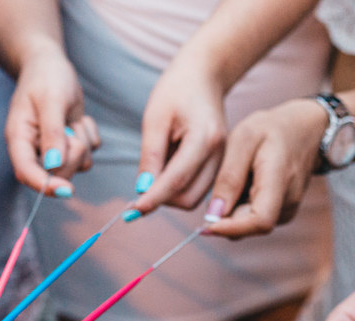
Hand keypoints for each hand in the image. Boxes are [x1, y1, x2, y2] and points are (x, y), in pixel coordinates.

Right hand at [5, 47, 98, 196]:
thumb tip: (53, 165)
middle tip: (71, 128)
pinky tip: (77, 119)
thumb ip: (52, 133)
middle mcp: (33, 150)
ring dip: (82, 143)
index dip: (45, 185)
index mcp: (19, 139)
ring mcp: (51, 151)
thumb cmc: (46, 78)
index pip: (26, 172)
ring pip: (76, 166)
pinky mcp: (68, 147)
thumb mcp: (51, 100)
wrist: (50, 65)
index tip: (67, 191)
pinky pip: (88, 154)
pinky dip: (89, 136)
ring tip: (72, 120)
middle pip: (56, 174)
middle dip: (72, 154)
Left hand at [130, 55, 226, 215]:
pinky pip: (197, 189)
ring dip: (170, 194)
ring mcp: (222, 161)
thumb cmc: (176, 91)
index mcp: (205, 138)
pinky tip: (169, 166)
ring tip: (158, 166)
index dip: (153, 199)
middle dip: (162, 198)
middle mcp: (219, 154)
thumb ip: (150, 157)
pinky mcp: (219, 165)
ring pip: (193, 198)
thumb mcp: (155, 119)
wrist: (203, 76)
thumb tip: (142, 190)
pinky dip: (178, 187)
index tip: (132, 211)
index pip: (176, 180)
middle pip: (187, 197)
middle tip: (142, 183)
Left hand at [204, 98, 327, 238]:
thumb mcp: (243, 140)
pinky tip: (245, 184)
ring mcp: (288, 209)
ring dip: (233, 210)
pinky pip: (254, 218)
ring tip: (237, 177)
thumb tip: (214, 214)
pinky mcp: (283, 212)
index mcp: (279, 180)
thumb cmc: (271, 129)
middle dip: (225, 217)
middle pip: (249, 227)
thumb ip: (229, 177)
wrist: (304, 128)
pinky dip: (241, 207)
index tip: (206, 226)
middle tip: (216, 187)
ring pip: (248, 225)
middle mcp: (288, 201)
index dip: (231, 229)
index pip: (260, 221)